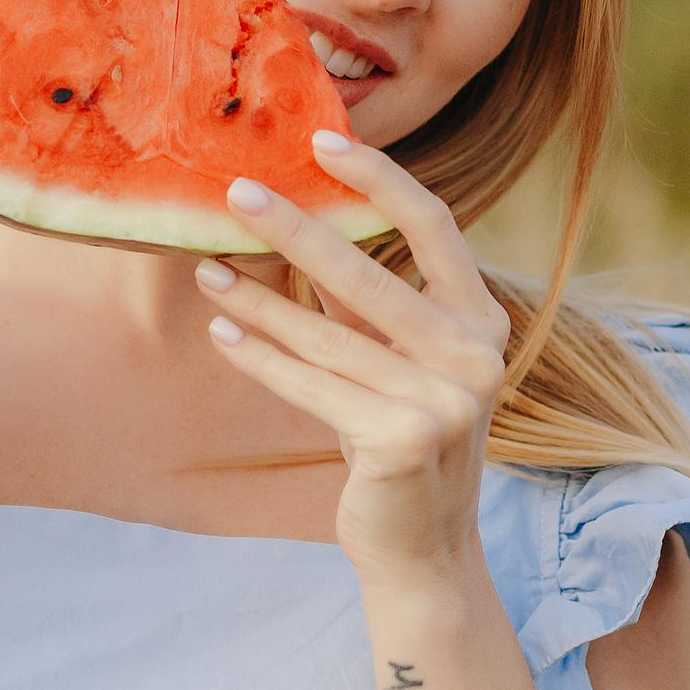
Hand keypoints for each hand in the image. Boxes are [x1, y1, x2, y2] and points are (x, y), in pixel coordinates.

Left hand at [195, 130, 513, 583]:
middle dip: (296, 229)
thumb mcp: (395, 361)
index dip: (378, 179)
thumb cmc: (399, 436)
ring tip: (208, 267)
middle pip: (369, 273)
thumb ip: (364, 301)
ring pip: (327, 335)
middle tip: (239, 193)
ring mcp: (445, 401)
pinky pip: (311, 386)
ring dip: (259, 300)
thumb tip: (299, 221)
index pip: (435, 225)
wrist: (422, 549)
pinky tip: (223, 329)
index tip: (322, 140)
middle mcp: (475, 355)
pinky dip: (261, 357)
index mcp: (482, 320)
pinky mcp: (402, 440)